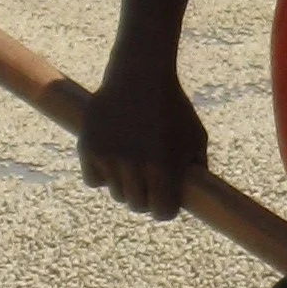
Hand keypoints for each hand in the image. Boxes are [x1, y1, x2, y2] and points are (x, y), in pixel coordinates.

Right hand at [78, 55, 209, 219]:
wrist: (140, 74)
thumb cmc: (173, 108)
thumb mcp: (196, 138)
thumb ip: (197, 171)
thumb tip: (197, 200)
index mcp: (163, 167)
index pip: (162, 213)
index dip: (167, 208)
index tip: (167, 199)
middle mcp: (133, 166)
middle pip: (137, 206)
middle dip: (146, 197)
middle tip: (150, 182)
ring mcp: (109, 157)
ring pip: (116, 193)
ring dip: (126, 185)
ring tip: (134, 163)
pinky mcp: (88, 147)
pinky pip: (93, 180)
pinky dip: (101, 174)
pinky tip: (112, 159)